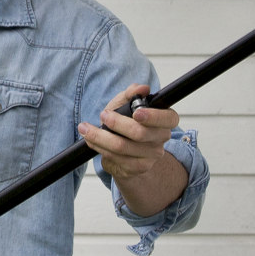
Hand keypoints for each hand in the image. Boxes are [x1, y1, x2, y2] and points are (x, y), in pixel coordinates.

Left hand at [80, 87, 188, 217]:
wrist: (124, 150)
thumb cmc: (127, 122)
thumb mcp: (126, 105)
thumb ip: (131, 94)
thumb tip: (141, 88)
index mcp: (165, 120)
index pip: (169, 118)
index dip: (153, 116)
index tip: (136, 113)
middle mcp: (161, 139)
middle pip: (139, 133)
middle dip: (116, 123)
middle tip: (103, 115)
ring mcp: (151, 156)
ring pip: (122, 147)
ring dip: (99, 137)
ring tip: (86, 129)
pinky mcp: (138, 167)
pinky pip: (115, 158)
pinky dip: (100, 147)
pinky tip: (92, 141)